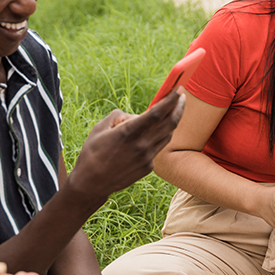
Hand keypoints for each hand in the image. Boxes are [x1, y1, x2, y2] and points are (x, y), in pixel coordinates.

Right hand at [67, 92, 184, 201]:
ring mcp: (146, 158)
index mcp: (129, 132)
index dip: (170, 100)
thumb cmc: (92, 153)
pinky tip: (150, 134)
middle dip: (179, 108)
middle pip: (169, 124)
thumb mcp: (100, 128)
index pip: (157, 113)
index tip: (179, 90)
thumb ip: (119, 116)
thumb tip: (134, 117)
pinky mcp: (147, 168)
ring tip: (170, 113)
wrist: (91, 184)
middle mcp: (141, 145)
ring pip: (167, 136)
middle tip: (182, 97)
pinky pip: (157, 148)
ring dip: (171, 122)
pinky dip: (157, 138)